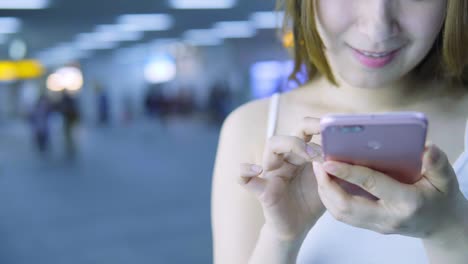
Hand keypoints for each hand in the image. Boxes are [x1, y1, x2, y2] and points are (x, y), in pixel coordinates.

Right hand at [239, 117, 324, 240]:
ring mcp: (271, 173)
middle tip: (323, 152)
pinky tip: (257, 169)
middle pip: (288, 133)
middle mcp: (284, 159)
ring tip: (312, 158)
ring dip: (291, 145)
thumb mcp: (329, 183)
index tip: (332, 127)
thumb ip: (334, 168)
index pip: (302, 130)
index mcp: (299, 154)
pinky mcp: (262, 190)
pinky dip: (245, 170)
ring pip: (271, 146)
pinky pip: (243, 178)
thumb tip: (345, 151)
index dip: (315, 124)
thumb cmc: (311, 203)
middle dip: (306, 137)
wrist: (298, 228)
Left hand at [313, 143, 466, 237]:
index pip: (371, 185)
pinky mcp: (370, 226)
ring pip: (340, 214)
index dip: (348, 173)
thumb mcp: (446, 179)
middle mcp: (387, 217)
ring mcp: (377, 224)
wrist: (441, 224)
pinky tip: (327, 182)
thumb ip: (437, 163)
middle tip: (317, 162)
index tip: (329, 160)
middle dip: (327, 185)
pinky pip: (343, 216)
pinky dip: (330, 199)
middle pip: (347, 206)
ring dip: (325, 192)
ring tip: (318, 169)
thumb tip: (425, 148)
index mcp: (406, 202)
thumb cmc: (441, 197)